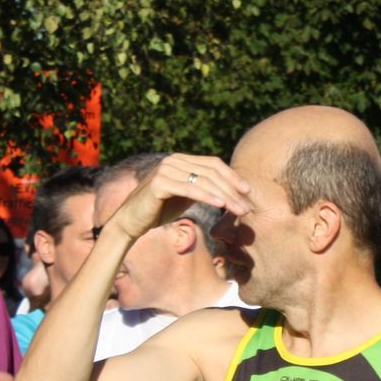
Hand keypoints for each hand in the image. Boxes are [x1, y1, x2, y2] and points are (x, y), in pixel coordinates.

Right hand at [109, 154, 251, 241]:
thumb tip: (229, 189)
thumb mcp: (186, 195)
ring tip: (239, 210)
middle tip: (247, 206)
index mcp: (181, 160)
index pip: (213, 164)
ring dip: (225, 196)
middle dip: (232, 190)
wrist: (132, 221)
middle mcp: (174, 160)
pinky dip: (207, 196)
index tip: (248, 191)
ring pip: (203, 181)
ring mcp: (166, 169)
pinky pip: (189, 189)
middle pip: (211, 172)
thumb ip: (202, 187)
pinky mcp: (159, 183)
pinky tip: (220, 205)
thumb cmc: (160, 209)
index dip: (233, 176)